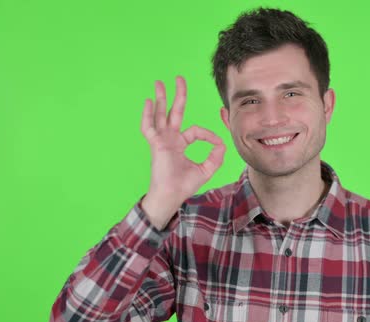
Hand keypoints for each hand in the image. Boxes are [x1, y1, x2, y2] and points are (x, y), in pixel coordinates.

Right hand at [140, 76, 225, 229]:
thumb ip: (216, 155)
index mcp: (180, 144)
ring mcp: (161, 140)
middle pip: (174, 112)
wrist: (171, 195)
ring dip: (160, 98)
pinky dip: (147, 114)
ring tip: (160, 82)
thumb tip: (222, 143)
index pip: (195, 130)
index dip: (208, 135)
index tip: (218, 143)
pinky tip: (148, 101)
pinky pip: (148, 127)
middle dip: (178, 95)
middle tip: (179, 78)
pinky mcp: (155, 144)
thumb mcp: (207, 169)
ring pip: (161, 114)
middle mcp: (170, 139)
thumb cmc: (185, 185)